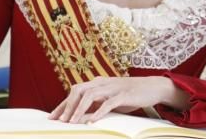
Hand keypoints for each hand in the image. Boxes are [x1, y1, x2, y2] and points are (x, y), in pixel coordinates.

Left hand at [49, 76, 171, 124]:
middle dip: (67, 105)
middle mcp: (103, 82)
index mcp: (99, 82)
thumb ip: (97, 103)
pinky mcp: (124, 94)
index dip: (63, 104)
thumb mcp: (111, 99)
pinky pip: (108, 103)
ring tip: (72, 122)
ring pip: (90, 95)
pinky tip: (92, 122)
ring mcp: (113, 87)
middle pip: (79, 90)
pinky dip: (98, 113)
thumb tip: (81, 116)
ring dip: (79, 109)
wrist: (153, 87)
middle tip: (60, 120)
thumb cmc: (131, 95)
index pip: (75, 91)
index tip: (52, 117)